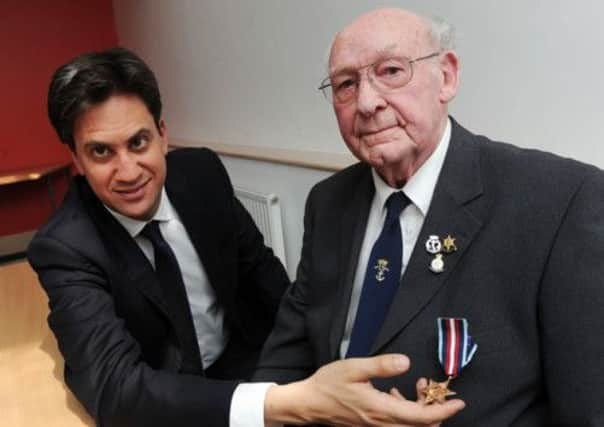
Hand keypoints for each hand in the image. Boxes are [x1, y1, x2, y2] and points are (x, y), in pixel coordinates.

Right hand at [264, 354, 464, 425]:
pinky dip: (406, 410)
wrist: (309, 404)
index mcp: (381, 409)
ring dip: (421, 409)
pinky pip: (397, 424)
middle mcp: (382, 423)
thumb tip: (407, 362)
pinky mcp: (371, 424)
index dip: (443, 411)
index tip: (459, 402)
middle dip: (435, 409)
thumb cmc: (328, 385)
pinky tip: (396, 393)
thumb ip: (382, 365)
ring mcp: (376, 426)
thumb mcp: (354, 368)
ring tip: (418, 386)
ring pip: (410, 426)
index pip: (421, 417)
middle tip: (434, 387)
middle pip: (420, 425)